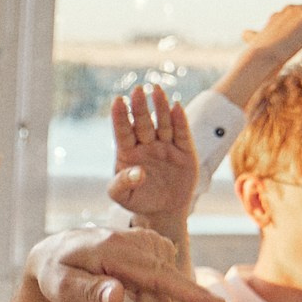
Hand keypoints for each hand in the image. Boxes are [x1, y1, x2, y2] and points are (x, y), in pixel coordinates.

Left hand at [25, 226, 223, 301]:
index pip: (157, 276)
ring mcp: (148, 249)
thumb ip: (86, 292)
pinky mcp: (152, 257)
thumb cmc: (55, 272)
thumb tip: (118, 297)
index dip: (188, 293)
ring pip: (161, 299)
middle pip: (160, 298)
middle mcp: (137, 245)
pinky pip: (160, 293)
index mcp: (115, 250)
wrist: (56, 256)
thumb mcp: (59, 286)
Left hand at [107, 84, 197, 222]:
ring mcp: (165, 146)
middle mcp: (146, 145)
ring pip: (163, 123)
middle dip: (140, 107)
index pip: (123, 132)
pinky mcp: (184, 150)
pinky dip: (180, 120)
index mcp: (128, 152)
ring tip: (157, 91)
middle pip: (143, 123)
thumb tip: (137, 173)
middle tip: (137, 90)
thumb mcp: (123, 197)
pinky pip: (182, 133)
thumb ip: (122, 184)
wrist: (164, 211)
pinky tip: (176, 107)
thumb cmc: (138, 200)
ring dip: (161, 107)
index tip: (117, 101)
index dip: (120, 117)